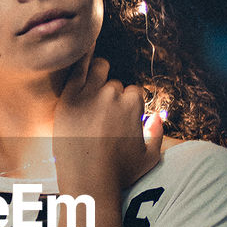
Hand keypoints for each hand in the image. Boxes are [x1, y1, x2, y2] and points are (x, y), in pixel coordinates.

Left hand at [53, 55, 162, 195]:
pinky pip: (77, 68)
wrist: (87, 182)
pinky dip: (82, 55)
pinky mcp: (68, 97)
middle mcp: (113, 94)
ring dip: (100, 76)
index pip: (135, 93)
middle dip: (112, 97)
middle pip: (116, 85)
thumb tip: (156, 117)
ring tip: (94, 91)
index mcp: (133, 105)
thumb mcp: (149, 158)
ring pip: (99, 70)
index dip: (129, 107)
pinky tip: (82, 44)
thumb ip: (158, 134)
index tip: (120, 121)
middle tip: (102, 119)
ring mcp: (89, 93)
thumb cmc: (119, 173)